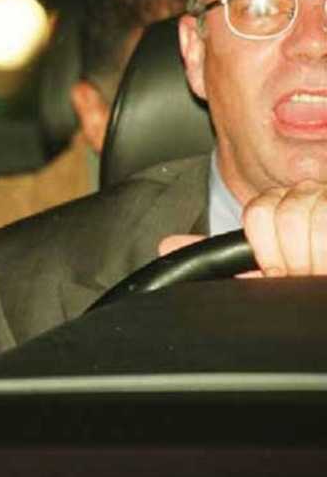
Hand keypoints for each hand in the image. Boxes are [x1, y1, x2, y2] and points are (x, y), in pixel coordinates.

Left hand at [157, 180, 326, 277]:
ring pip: (307, 217)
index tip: (280, 270)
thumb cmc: (309, 272)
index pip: (258, 212)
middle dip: (292, 256)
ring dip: (316, 256)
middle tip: (307, 273)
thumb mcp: (269, 268)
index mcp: (285, 205)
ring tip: (322, 268)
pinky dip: (326, 250)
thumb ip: (222, 256)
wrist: (323, 281)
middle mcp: (311, 195)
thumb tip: (166, 244)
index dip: (265, 247)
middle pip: (282, 212)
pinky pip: (326, 220)